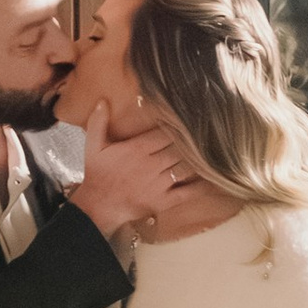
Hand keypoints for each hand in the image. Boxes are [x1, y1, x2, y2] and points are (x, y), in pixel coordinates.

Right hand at [69, 101, 201, 245]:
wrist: (98, 207)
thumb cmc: (97, 175)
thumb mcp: (93, 147)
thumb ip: (98, 123)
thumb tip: (103, 101)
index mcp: (137, 149)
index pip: (165, 133)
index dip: (179, 127)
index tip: (190, 120)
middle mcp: (151, 165)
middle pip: (179, 148)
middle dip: (192, 142)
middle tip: (206, 134)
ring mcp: (159, 184)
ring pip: (186, 167)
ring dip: (199, 160)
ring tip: (213, 151)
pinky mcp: (163, 201)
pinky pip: (187, 193)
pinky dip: (202, 186)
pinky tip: (215, 179)